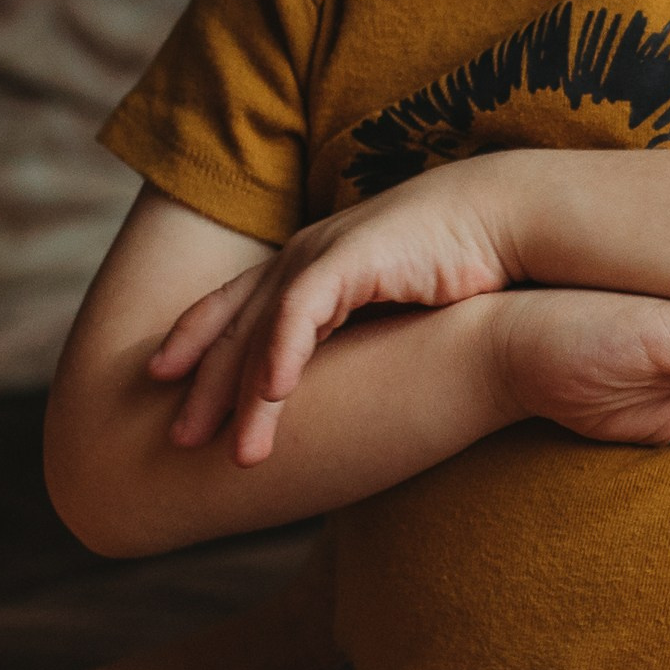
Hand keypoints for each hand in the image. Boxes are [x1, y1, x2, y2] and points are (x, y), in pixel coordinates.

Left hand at [153, 167, 512, 462]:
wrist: (503, 216)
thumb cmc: (457, 266)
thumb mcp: (389, 309)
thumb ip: (357, 339)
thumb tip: (346, 388)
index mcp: (307, 266)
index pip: (232, 309)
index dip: (194, 343)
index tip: (165, 385)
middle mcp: (303, 257)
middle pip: (233, 328)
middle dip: (202, 386)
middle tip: (176, 441)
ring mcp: (322, 254)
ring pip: (262, 331)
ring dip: (244, 395)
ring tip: (237, 454)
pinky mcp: (352, 257)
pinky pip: (302, 312)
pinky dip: (284, 355)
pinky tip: (276, 396)